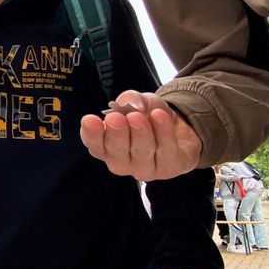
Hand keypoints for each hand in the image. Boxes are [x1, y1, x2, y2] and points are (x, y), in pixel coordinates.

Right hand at [80, 90, 202, 180]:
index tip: (89, 120)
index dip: (91, 134)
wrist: (179, 129)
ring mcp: (145, 169)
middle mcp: (122, 162)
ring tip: (137, 115)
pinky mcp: (168, 168)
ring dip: (140, 133)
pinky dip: (163, 132)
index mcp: (107, 147)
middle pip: (116, 152)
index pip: (94, 145)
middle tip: (115, 118)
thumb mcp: (137, 101)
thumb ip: (131, 99)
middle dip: (116, 134)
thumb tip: (133, 105)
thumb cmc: (149, 117)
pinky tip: (160, 116)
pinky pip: (165, 151)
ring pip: (141, 153)